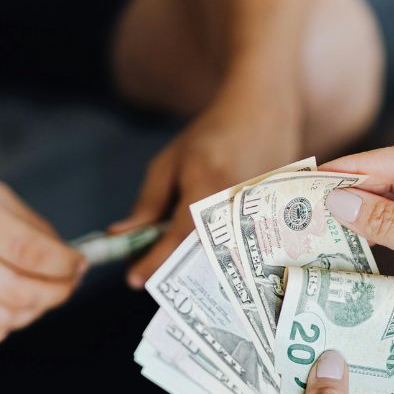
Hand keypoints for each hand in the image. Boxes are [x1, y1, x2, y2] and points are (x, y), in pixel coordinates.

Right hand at [0, 153, 84, 348]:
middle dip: (56, 294)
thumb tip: (68, 261)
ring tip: (35, 298)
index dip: (66, 267)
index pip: (33, 254)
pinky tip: (3, 313)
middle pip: (19, 293)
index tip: (79, 266)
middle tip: (65, 287)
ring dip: (29, 314)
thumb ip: (30, 227)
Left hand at [109, 86, 301, 287]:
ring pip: (223, 257)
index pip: (178, 236)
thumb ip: (149, 202)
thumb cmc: (211, 135)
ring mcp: (258, 213)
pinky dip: (218, 255)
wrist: (264, 114)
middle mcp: (236, 204)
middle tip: (155, 275)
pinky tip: (205, 254)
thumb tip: (123, 236)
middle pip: (202, 255)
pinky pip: (241, 249)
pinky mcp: (271, 219)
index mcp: (206, 185)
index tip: (133, 280)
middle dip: (175, 270)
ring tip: (179, 265)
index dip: (155, 261)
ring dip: (197, 266)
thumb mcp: (169, 163)